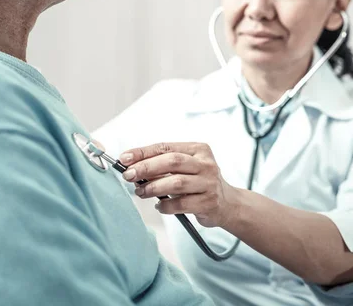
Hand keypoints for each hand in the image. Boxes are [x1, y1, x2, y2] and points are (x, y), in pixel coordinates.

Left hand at [119, 142, 240, 227]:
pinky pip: (181, 204)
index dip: (143, 152)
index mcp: (199, 149)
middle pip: (172, 161)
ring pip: (176, 183)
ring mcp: (209, 183)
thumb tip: (132, 166)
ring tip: (141, 192)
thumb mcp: (187, 166)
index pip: (166, 147)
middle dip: (146, 168)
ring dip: (153, 188)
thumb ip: (164, 164)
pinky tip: (159, 206)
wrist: (227, 203)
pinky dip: (165, 206)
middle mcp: (206, 164)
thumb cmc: (199, 182)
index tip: (125, 158)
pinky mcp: (209, 202)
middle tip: (129, 175)